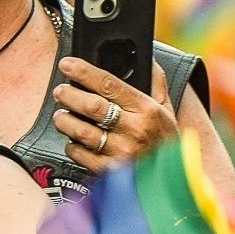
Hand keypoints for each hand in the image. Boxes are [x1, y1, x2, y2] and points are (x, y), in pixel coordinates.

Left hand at [53, 56, 174, 173]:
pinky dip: (71, 145)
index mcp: (146, 110)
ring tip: (60, 115)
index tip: (67, 64)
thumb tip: (147, 56)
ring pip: (81, 132)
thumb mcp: (166, 108)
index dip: (84, 72)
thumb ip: (155, 81)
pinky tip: (72, 140)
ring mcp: (121, 152)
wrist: (174, 177)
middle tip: (60, 91)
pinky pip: (80, 155)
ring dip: (65, 121)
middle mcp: (134, 130)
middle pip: (92, 106)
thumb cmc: (166, 139)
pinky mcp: (110, 171)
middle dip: (69, 95)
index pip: (109, 84)